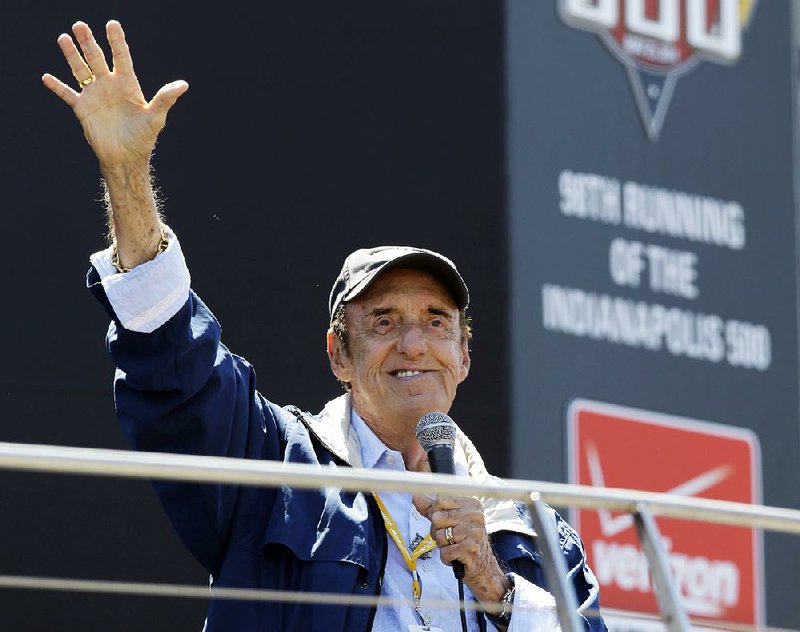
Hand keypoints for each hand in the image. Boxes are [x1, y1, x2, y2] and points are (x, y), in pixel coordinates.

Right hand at [42, 20, 187, 168]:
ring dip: (72, 55)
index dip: (117, 41)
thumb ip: (166, 98)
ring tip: (63, 38)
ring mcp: (95, 96)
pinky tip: (46, 77)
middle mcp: (110, 86)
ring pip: (80, 70)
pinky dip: (57, 87)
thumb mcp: (156, 117)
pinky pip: (67, 94)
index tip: (112, 25)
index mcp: (128, 84)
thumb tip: (184, 85)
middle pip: (97, 58)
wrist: (126, 158)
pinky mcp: (83, 109)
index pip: (121, 57)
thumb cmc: (143, 138)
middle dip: (89, 42)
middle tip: (80, 25)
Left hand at [413, 494, 509, 604]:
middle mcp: (475, 516)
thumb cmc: (463, 540)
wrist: (483, 566)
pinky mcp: (471, 550)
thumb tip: (416, 494)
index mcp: (471, 504)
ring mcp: (474, 533)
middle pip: (437, 518)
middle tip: (449, 537)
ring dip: (442, 545)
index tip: (444, 522)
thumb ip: (432, 507)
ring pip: (440, 536)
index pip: (440, 500)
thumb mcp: (450, 519)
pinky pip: (445, 552)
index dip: (435, 513)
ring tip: (454, 546)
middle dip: (437, 531)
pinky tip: (456, 557)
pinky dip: (446, 557)